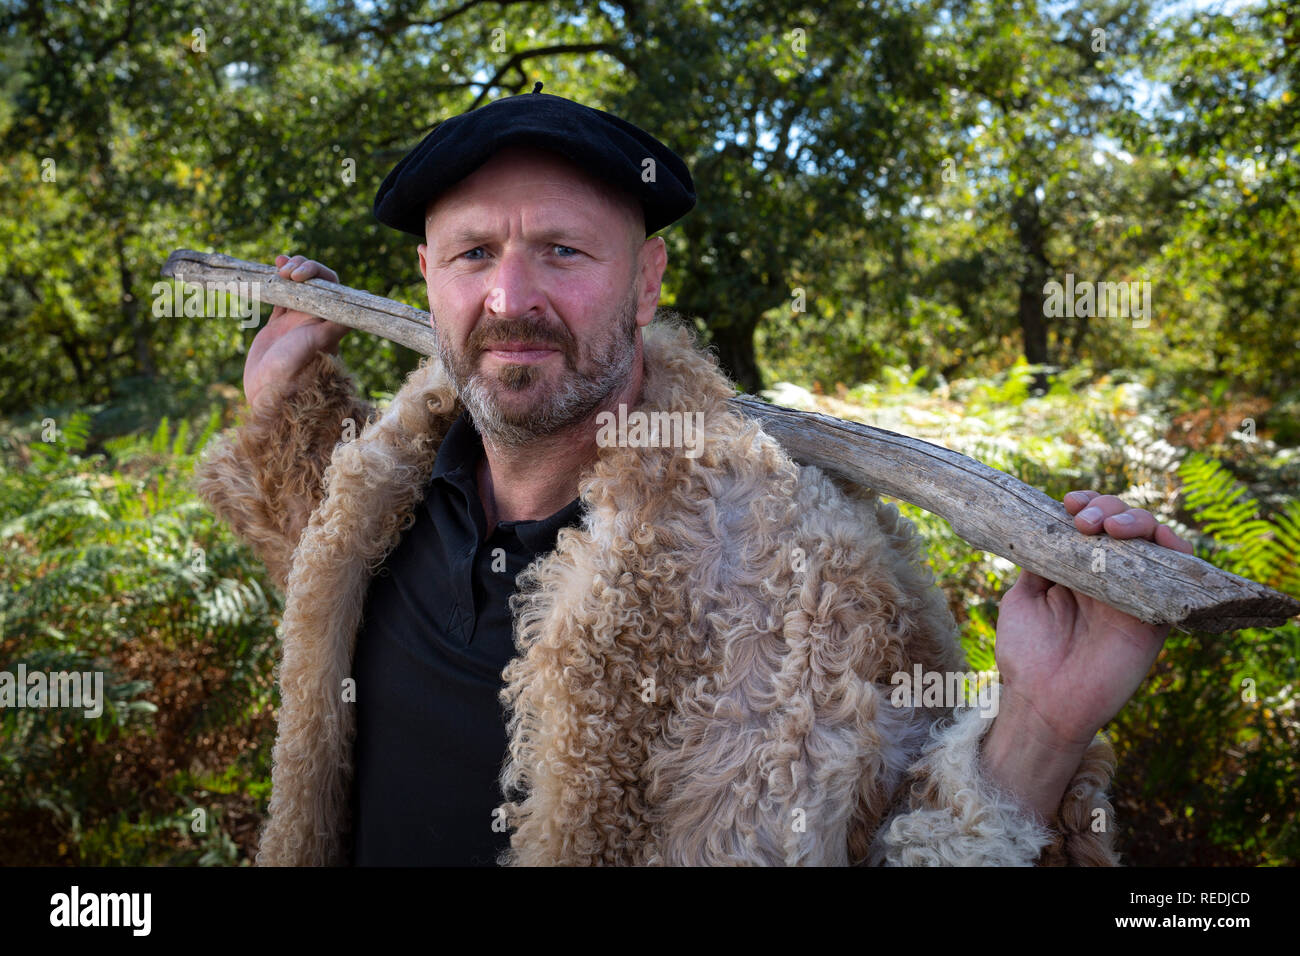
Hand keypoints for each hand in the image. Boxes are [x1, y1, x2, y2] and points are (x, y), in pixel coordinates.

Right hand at [243, 255, 347, 409]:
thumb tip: (365, 296)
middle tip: (286, 270)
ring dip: (290, 270)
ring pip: (297, 287)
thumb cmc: (296, 370)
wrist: (269, 394)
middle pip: (315, 282)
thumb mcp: (318, 342)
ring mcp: (296, 321)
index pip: (332, 287)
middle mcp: (315, 319)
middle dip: (303, 268)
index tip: (300, 275)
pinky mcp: (278, 325)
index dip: (319, 274)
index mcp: (328, 321)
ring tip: (279, 263)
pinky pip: (279, 297)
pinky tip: (271, 270)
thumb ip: (339, 321)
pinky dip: (276, 282)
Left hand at [981, 490, 1193, 820]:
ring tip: (1109, 526)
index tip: (1069, 504)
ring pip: (1153, 541)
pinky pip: (1179, 575)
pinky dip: (1173, 549)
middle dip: (1107, 508)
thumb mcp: (1022, 597)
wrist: (1041, 702)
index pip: (1093, 524)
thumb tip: (1049, 525)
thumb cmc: (1025, 654)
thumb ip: (1039, 561)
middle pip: (1124, 524)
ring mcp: (1134, 594)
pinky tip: (1149, 539)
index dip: (1087, 505)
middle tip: (1085, 520)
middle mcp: (1108, 577)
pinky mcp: (1156, 616)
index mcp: (1075, 569)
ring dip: (1136, 520)